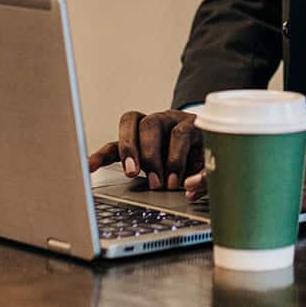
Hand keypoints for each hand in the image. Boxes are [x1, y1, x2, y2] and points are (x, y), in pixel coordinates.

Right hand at [87, 109, 201, 190]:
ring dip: (129, 149)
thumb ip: (207, 176)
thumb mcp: (214, 166)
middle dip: (151, 155)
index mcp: (190, 124)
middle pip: (152, 124)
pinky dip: (101, 154)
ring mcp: (148, 126)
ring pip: (131, 122)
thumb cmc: (206, 157)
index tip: (175, 182)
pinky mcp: (133, 141)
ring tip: (130, 172)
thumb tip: (190, 186)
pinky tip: (91, 165)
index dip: (176, 158)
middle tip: (155, 182)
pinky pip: (114, 143)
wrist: (202, 148)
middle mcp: (168, 120)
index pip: (180, 133)